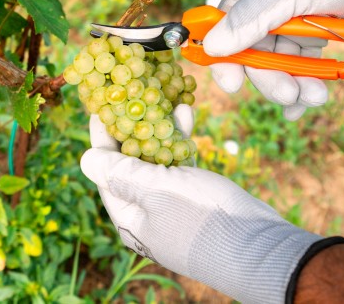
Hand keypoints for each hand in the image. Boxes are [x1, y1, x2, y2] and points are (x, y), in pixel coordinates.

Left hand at [81, 105, 321, 302]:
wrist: (259, 247)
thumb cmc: (202, 220)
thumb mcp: (157, 191)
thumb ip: (121, 173)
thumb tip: (84, 159)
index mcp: (129, 216)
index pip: (105, 170)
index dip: (103, 137)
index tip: (103, 106)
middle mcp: (145, 211)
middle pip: (130, 163)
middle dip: (134, 128)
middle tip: (136, 96)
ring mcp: (170, 203)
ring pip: (156, 159)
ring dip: (160, 130)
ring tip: (168, 101)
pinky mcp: (194, 195)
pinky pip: (179, 164)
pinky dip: (180, 141)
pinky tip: (186, 116)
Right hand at [203, 0, 343, 119]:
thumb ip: (250, 18)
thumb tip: (211, 47)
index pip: (223, 31)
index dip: (225, 59)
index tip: (233, 86)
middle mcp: (266, 9)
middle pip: (254, 56)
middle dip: (270, 79)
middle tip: (290, 95)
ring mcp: (290, 23)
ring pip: (280, 65)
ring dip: (294, 85)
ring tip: (317, 97)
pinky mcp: (314, 35)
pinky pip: (302, 66)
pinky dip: (305, 84)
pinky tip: (310, 102)